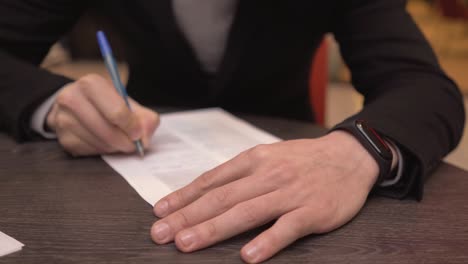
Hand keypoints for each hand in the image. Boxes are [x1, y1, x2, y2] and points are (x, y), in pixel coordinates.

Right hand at [46, 74, 158, 155]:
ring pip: (101, 144)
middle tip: (133, 144)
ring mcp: (65, 120)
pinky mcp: (64, 139)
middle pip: (108, 131)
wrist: (73, 103)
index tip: (139, 133)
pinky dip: (104, 151)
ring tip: (120, 141)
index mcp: (91, 84)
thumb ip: (143, 116)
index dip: (132, 127)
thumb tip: (146, 135)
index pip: (116, 112)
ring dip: (116, 147)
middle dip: (126, 142)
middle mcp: (72, 99)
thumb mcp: (124, 101)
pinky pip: (91, 152)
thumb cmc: (103, 102)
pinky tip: (106, 142)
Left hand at [151, 131, 378, 262]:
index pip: (211, 180)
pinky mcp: (312, 211)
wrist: (349, 156)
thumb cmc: (302, 160)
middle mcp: (267, 175)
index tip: (160, 212)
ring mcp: (290, 193)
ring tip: (187, 244)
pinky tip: (249, 256)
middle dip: (187, 216)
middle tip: (161, 234)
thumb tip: (204, 190)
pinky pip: (287, 227)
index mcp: (254, 160)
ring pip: (246, 212)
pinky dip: (267, 241)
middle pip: (221, 198)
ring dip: (214, 229)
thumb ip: (239, 173)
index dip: (184, 197)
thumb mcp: (268, 156)